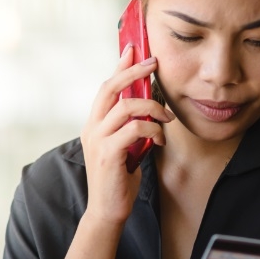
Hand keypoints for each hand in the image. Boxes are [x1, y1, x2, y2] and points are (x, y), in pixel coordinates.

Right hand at [80, 45, 174, 224]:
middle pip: (109, 87)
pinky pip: (133, 129)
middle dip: (133, 71)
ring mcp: (97, 139)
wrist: (108, 210)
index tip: (135, 48)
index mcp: (95, 124)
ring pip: (124, 106)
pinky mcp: (107, 154)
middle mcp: (92, 127)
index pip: (106, 87)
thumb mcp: (126, 146)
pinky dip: (152, 129)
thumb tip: (151, 106)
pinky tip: (160, 138)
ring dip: (152, 107)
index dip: (120, 65)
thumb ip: (131, 126)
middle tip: (154, 62)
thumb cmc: (120, 179)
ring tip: (167, 117)